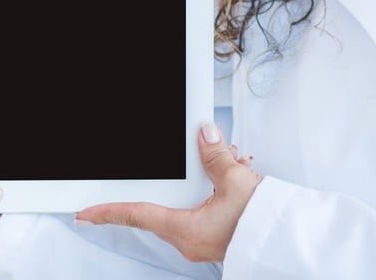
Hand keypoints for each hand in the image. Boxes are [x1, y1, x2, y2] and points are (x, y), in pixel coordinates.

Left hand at [75, 122, 262, 262]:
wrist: (290, 241)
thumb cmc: (263, 223)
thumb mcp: (235, 181)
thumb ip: (214, 155)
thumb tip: (203, 135)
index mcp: (186, 231)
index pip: (138, 215)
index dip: (109, 212)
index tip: (85, 213)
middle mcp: (190, 240)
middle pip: (165, 202)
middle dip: (178, 175)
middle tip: (195, 160)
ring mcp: (204, 239)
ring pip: (189, 201)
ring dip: (204, 177)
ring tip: (226, 159)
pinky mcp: (218, 235)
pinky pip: (206, 206)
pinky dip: (216, 186)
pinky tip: (233, 170)